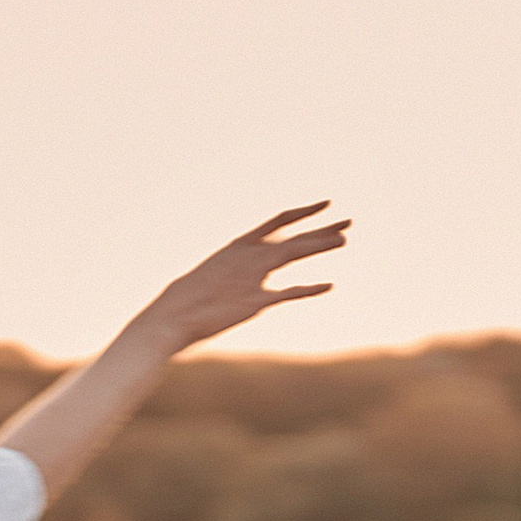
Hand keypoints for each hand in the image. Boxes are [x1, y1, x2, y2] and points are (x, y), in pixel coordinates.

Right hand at [137, 205, 349, 356]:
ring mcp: (253, 276)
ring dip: (320, 245)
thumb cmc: (186, 299)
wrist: (172, 316)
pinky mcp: (255, 301)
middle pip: (294, 236)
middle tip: (348, 222)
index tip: (326, 204)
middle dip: (323, 228)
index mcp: (238, 246)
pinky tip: (328, 286)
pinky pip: (289, 292)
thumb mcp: (210, 276)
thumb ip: (231, 272)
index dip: (304, 212)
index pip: (278, 221)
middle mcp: (249, 255)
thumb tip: (234, 275)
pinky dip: (309, 289)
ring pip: (294, 252)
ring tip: (344, 240)